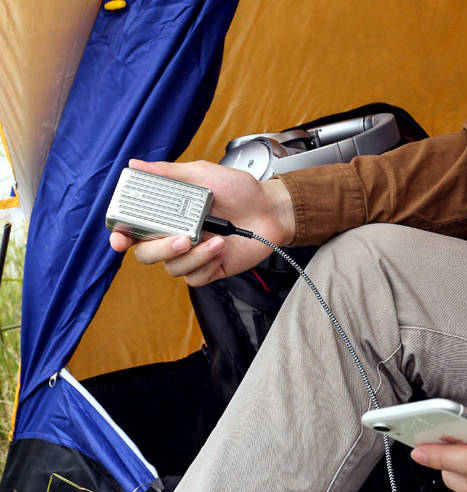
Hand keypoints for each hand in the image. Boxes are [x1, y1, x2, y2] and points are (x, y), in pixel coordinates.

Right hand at [109, 158, 295, 285]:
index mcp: (168, 214)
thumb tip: (135, 164)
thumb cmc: (240, 190)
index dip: (122, 236)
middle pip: (147, 254)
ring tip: (215, 239)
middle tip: (181, 239)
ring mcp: (193, 255)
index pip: (135, 229)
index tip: (120, 238)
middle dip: (159, 249)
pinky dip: (206, 264)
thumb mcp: (203, 174)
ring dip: (192, 256)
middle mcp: (176, 236)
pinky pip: (194, 278)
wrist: (271, 208)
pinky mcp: (210, 269)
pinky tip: (221, 248)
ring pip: (172, 268)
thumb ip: (169, 174)